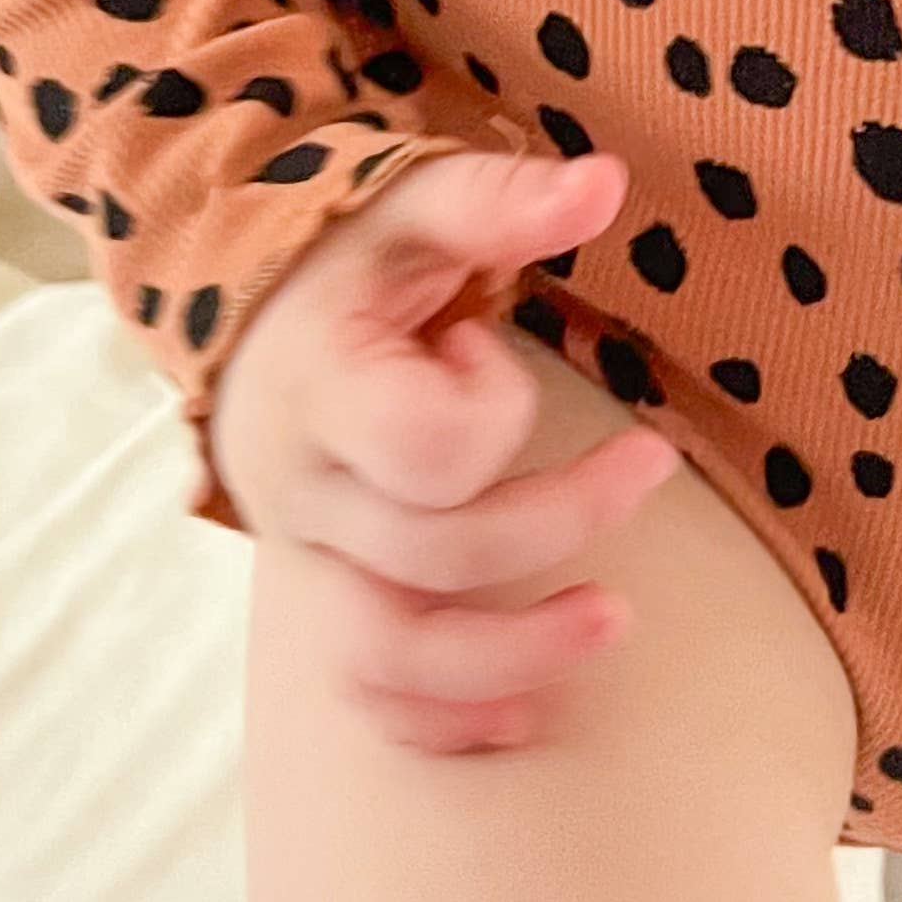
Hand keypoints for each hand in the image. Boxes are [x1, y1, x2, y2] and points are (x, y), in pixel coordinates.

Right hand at [207, 147, 680, 752]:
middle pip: (433, 556)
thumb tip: (606, 182)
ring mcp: (310, 560)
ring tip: (614, 620)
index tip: (495, 347)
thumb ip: (500, 199)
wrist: (251, 323)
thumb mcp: (413, 209)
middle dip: (560, 519)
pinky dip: (443, 718)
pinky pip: (368, 694)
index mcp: (323, 392)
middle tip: (651, 464)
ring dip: (510, 655)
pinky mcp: (325, 599)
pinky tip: (525, 714)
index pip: (420, 449)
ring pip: (389, 654)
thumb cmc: (347, 260)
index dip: (489, 410)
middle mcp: (304, 493)